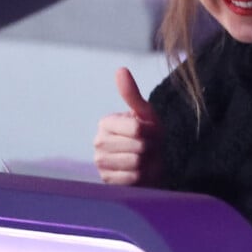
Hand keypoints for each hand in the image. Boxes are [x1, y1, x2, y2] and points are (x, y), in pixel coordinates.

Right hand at [94, 67, 162, 186]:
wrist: (152, 161)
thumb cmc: (149, 134)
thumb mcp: (145, 112)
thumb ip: (131, 93)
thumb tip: (120, 69)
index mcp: (106, 123)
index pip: (137, 128)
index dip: (152, 131)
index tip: (151, 132)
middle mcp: (98, 142)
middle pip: (138, 146)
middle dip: (150, 147)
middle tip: (149, 146)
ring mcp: (100, 163)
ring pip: (136, 163)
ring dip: (148, 162)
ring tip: (145, 158)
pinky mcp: (106, 181)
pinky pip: (132, 179)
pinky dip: (142, 176)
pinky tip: (140, 172)